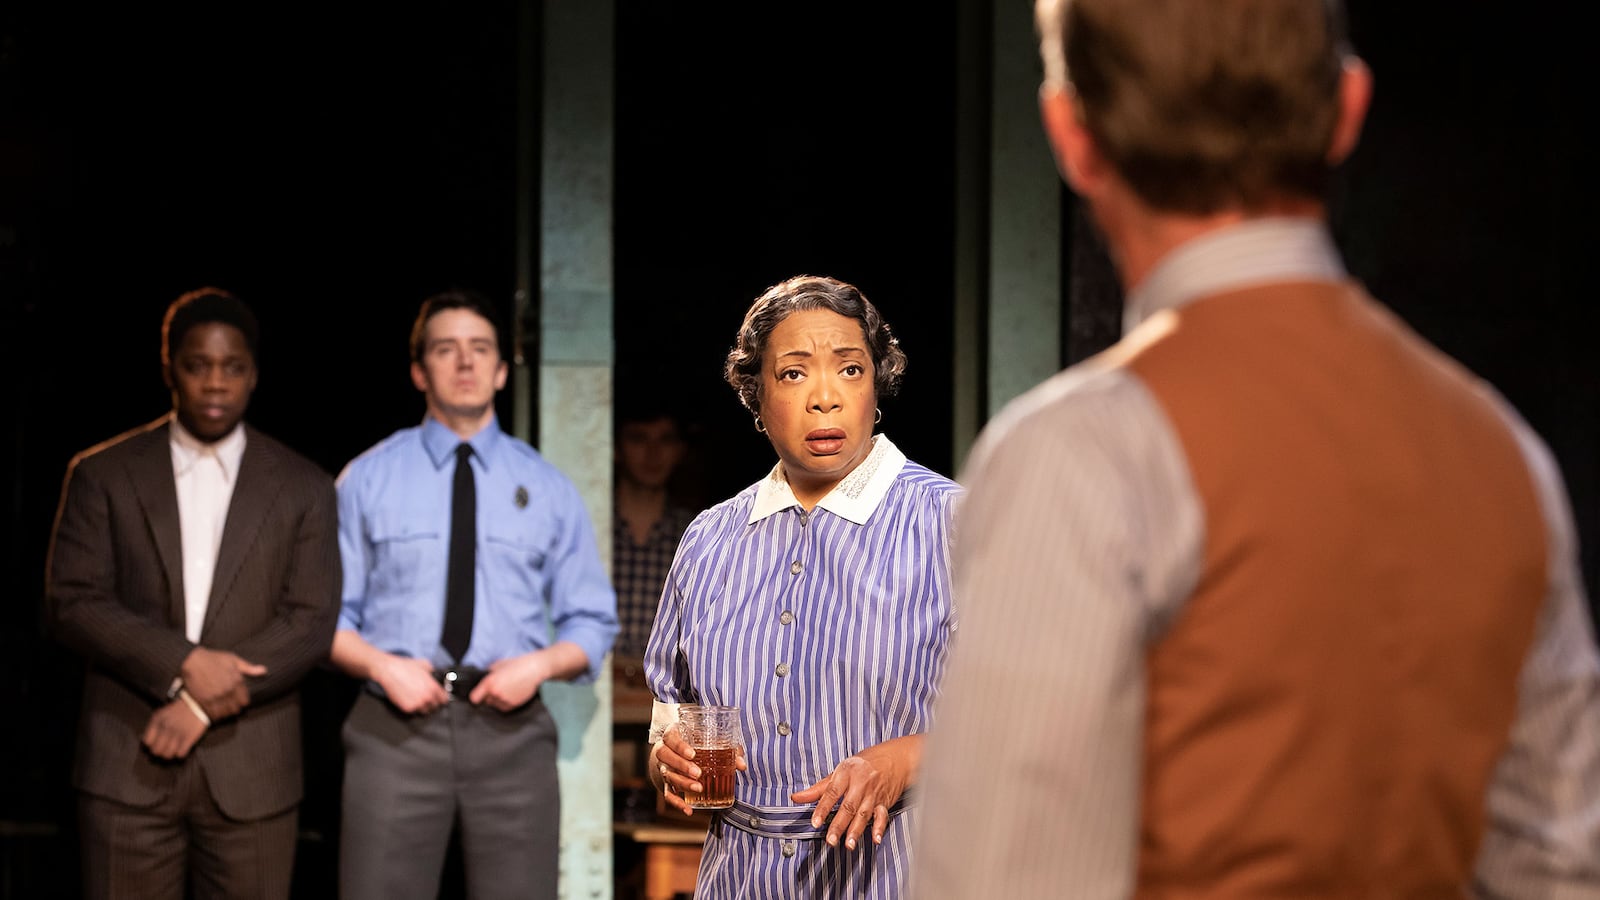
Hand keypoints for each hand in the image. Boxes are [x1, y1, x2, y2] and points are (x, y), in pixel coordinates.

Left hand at [142, 700, 207, 759]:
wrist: (199, 701)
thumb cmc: (181, 708)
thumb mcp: (163, 713)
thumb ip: (155, 726)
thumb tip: (149, 741)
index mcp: (157, 721)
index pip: (147, 742)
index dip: (151, 745)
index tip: (156, 745)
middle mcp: (165, 728)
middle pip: (156, 751)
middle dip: (160, 752)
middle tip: (165, 750)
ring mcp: (176, 734)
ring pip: (167, 755)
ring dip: (170, 755)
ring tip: (174, 751)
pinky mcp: (188, 738)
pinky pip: (180, 754)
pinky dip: (181, 754)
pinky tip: (183, 749)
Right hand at [180, 647, 266, 719]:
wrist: (192, 660)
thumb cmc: (213, 658)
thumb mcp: (233, 659)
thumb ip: (248, 668)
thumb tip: (264, 670)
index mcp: (236, 681)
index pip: (244, 701)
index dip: (242, 701)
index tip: (238, 700)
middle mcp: (227, 690)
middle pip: (235, 709)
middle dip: (234, 708)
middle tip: (230, 706)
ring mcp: (215, 697)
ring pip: (225, 713)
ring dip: (224, 713)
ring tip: (222, 709)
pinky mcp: (204, 701)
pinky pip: (213, 714)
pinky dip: (215, 715)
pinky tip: (214, 711)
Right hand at [373, 655, 449, 713]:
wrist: (389, 671)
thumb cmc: (406, 666)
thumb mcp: (425, 664)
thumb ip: (433, 672)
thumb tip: (435, 675)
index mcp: (433, 688)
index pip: (444, 700)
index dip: (441, 698)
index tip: (439, 698)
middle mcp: (427, 698)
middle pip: (434, 707)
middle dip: (431, 703)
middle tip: (425, 697)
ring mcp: (417, 704)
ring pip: (424, 711)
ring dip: (422, 707)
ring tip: (416, 698)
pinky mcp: (407, 709)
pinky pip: (413, 711)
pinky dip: (412, 707)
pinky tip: (408, 699)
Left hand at [469, 652, 548, 710]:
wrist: (534, 669)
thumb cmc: (517, 664)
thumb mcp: (498, 665)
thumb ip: (488, 674)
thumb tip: (482, 680)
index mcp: (489, 683)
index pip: (474, 699)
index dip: (476, 696)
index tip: (479, 694)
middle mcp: (495, 693)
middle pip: (485, 702)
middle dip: (489, 697)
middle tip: (498, 688)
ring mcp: (504, 700)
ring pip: (495, 705)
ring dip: (498, 700)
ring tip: (507, 690)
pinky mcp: (513, 705)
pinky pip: (504, 707)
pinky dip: (505, 702)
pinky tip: (512, 693)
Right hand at [651, 724, 747, 816]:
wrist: (676, 752)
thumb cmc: (696, 742)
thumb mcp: (710, 740)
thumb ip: (727, 749)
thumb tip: (741, 765)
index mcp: (673, 734)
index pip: (670, 737)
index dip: (679, 746)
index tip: (692, 754)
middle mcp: (664, 750)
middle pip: (665, 756)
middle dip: (681, 765)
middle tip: (698, 773)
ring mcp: (663, 767)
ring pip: (667, 775)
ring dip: (682, 783)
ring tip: (698, 788)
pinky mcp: (665, 783)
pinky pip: (668, 794)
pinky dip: (677, 803)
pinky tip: (689, 810)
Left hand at [790, 734, 921, 850]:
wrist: (897, 758)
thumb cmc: (865, 763)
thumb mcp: (841, 770)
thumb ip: (819, 787)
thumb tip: (796, 797)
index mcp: (847, 772)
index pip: (832, 792)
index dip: (823, 808)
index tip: (816, 822)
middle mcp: (861, 783)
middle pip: (848, 806)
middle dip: (839, 824)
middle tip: (830, 840)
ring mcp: (874, 794)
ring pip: (864, 814)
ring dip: (856, 830)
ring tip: (848, 845)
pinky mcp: (885, 802)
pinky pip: (882, 816)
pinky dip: (879, 828)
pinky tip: (875, 839)